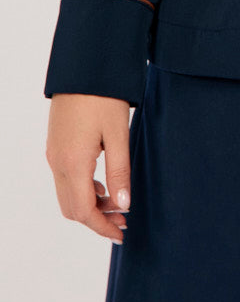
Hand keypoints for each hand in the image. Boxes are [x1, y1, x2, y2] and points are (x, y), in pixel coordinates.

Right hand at [46, 94, 131, 245]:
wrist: (84, 67)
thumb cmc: (104, 97)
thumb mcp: (119, 135)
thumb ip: (120, 172)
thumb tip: (123, 205)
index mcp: (73, 163)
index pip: (84, 211)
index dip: (102, 227)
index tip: (122, 234)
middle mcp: (58, 162)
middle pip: (72, 209)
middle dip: (96, 220)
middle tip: (123, 221)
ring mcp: (54, 154)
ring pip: (67, 196)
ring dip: (90, 206)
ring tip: (117, 204)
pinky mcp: (56, 146)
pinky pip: (65, 180)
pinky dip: (83, 191)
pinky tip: (103, 185)